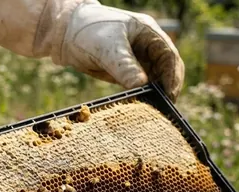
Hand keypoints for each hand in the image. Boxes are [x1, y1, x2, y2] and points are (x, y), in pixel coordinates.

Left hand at [59, 3, 184, 100]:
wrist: (66, 36)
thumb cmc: (88, 32)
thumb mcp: (107, 48)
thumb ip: (124, 66)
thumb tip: (142, 85)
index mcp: (149, 33)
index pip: (170, 56)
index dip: (172, 77)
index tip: (169, 95)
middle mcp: (148, 47)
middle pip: (167, 71)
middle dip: (167, 89)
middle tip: (163, 109)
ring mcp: (139, 61)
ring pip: (155, 81)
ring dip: (156, 96)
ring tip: (153, 112)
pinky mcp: (128, 73)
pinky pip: (141, 88)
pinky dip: (142, 98)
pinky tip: (139, 109)